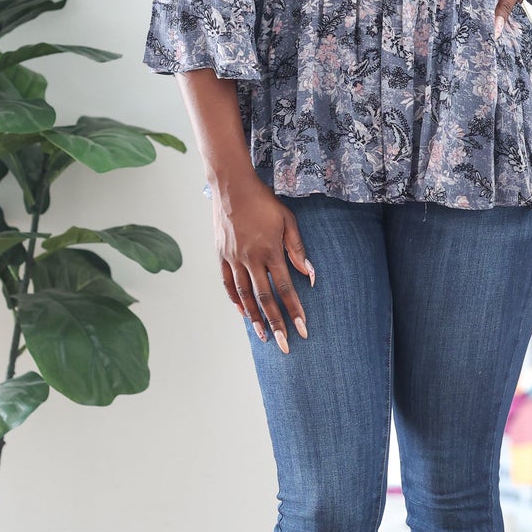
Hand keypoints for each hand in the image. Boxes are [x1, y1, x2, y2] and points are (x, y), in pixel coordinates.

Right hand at [212, 173, 313, 351]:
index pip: (286, 288)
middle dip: (276, 324)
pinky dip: (236, 300)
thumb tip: (310, 275)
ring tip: (263, 336)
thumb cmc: (263, 201)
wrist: (231, 186)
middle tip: (285, 345)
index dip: (295, 310)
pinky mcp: (221, 255)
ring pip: (245, 296)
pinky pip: (228, 284)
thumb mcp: (287, 220)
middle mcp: (250, 258)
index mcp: (270, 251)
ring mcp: (233, 258)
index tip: (303, 329)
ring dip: (255, 318)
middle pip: (265, 299)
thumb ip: (297, 248)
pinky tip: (244, 313)